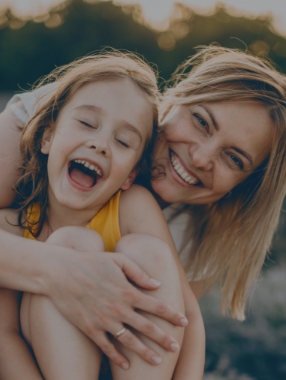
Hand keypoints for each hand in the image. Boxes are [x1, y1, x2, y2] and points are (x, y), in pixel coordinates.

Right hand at [43, 250, 187, 368]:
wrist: (60, 272)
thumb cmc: (91, 262)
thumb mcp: (118, 260)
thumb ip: (139, 273)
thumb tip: (157, 284)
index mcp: (128, 291)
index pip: (157, 306)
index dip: (172, 315)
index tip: (184, 322)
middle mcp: (119, 308)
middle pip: (147, 327)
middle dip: (164, 338)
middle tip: (175, 347)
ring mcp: (104, 320)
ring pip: (129, 341)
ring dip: (144, 353)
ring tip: (157, 361)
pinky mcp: (90, 329)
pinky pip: (107, 347)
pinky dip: (117, 357)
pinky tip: (126, 365)